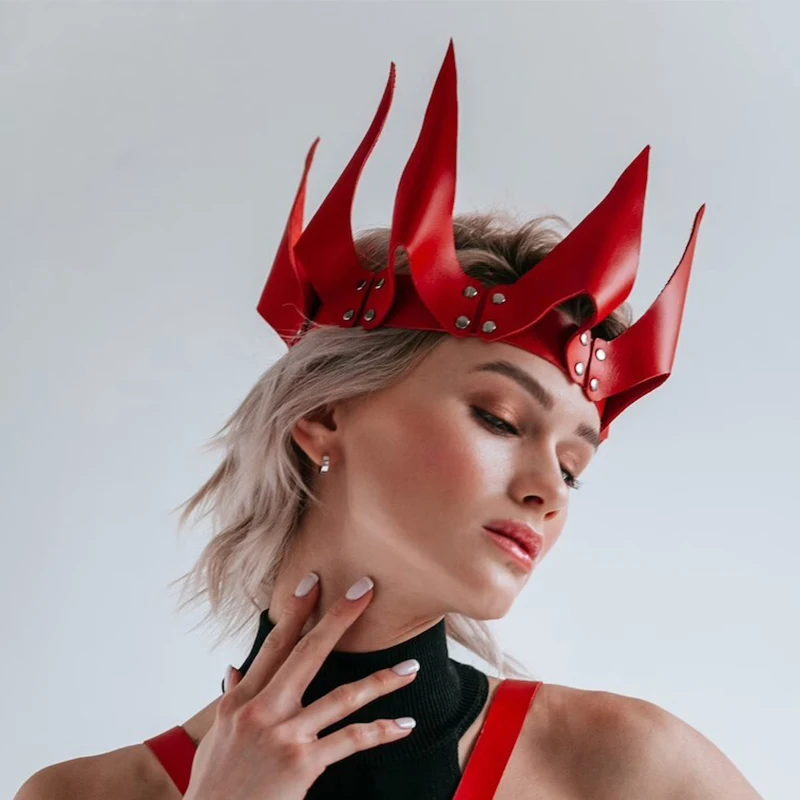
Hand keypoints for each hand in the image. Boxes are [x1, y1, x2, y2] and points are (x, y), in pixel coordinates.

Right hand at [183, 574, 419, 799]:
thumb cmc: (214, 784)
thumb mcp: (216, 736)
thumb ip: (231, 699)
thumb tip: (234, 668)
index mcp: (241, 699)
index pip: (275, 645)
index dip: (296, 610)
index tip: (313, 581)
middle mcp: (263, 710)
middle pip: (308, 653)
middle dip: (339, 618)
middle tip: (366, 591)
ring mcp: (285, 735)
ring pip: (342, 696)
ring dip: (382, 680)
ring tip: (410, 668)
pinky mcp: (303, 763)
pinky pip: (351, 741)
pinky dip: (380, 731)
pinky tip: (403, 724)